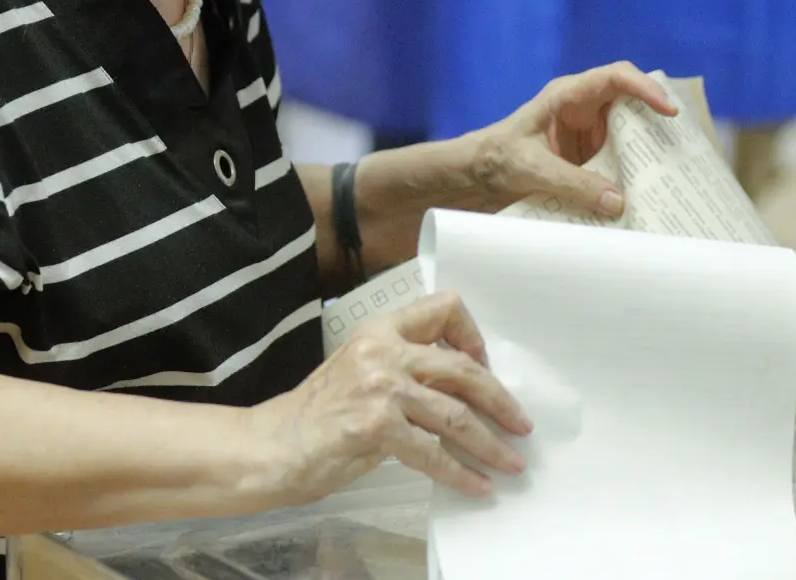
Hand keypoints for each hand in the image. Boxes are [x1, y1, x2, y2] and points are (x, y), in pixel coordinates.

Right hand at [246, 292, 532, 503]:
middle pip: (461, 367)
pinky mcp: (377, 426)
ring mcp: (380, 388)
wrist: (275, 445)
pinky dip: (460, 473)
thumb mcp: (360, 371)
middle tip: (520, 424)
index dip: (472, 336)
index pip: (442, 308)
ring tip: (511, 462)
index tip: (484, 367)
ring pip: (455, 414)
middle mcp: (382, 351)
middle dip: (498, 399)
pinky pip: (433, 452)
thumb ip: (403, 368)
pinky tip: (476, 485)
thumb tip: (459, 391)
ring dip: (489, 443)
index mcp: (379, 330)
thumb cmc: (318, 413)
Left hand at [471, 61, 677, 217]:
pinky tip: (652, 188)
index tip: (668, 109)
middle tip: (685, 144)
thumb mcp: (532, 170)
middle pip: (633, 102)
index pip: (614, 77)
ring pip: (633, 131)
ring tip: (678, 169)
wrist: (478, 175)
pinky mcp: (593, 155)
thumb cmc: (497, 159)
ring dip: (652, 148)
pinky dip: (638, 170)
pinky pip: (623, 156)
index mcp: (567, 95)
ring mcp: (591, 131)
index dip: (645, 87)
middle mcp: (585, 108)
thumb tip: (618, 202)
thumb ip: (573, 184)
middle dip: (659, 119)